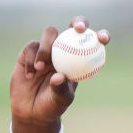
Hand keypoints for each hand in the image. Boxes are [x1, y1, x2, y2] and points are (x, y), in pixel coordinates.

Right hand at [10, 16, 109, 132]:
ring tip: (41, 68)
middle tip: (77, 29)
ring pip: (50, 33)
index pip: (93, 43)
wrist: (30, 110)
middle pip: (73, 27)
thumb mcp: (60, 100)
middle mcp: (64, 50)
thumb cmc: (52, 106)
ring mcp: (47, 49)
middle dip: (78, 22)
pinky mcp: (29, 52)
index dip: (101, 36)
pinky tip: (30, 74)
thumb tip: (59, 76)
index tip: (103, 39)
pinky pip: (31, 46)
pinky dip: (31, 59)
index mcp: (79, 60)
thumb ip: (61, 88)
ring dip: (46, 47)